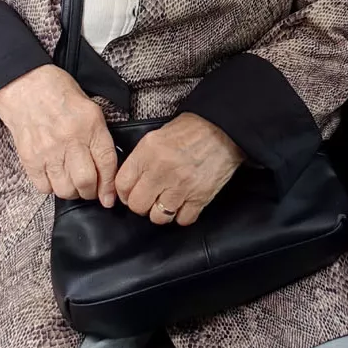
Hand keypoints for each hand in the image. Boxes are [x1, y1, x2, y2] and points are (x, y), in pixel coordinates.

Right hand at [0, 64, 118, 204]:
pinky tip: (53, 176)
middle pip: (86, 182)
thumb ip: (98, 135)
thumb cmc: (58, 92)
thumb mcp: (89, 106)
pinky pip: (44, 187)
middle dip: (91, 192)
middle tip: (90, 190)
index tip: (109, 197)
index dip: (110, 186)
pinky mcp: (29, 158)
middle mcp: (70, 139)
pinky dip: (51, 187)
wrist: (24, 84)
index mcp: (90, 124)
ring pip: (65, 189)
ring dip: (71, 192)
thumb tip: (107, 166)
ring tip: (72, 184)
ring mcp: (48, 150)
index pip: (106, 163)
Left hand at [114, 113, 243, 225]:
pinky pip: (183, 219)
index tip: (130, 194)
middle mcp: (162, 170)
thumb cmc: (193, 129)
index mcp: (148, 151)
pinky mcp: (200, 196)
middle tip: (150, 198)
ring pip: (159, 217)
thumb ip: (142, 158)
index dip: (124, 193)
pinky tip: (185, 203)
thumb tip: (131, 180)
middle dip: (142, 205)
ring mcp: (181, 185)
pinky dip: (183, 215)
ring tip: (168, 202)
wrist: (224, 128)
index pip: (122, 184)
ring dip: (162, 212)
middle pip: (138, 205)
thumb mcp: (158, 135)